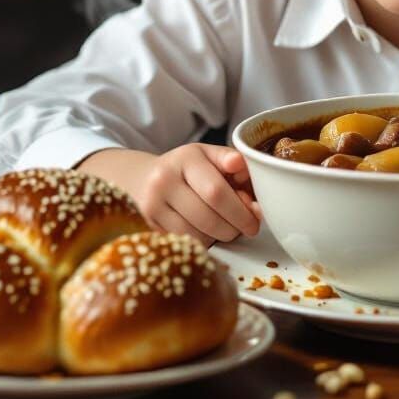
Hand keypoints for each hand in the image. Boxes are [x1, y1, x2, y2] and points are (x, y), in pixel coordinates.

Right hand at [76, 144, 261, 246]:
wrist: (144, 179)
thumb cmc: (188, 168)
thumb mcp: (210, 156)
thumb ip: (233, 161)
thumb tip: (242, 166)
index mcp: (186, 158)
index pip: (216, 191)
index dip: (240, 211)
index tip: (255, 220)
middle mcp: (164, 180)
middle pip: (208, 217)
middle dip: (233, 227)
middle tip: (245, 228)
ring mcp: (151, 205)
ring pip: (196, 234)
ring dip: (218, 236)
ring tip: (225, 226)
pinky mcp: (147, 226)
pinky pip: (183, 242)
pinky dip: (201, 241)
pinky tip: (205, 230)